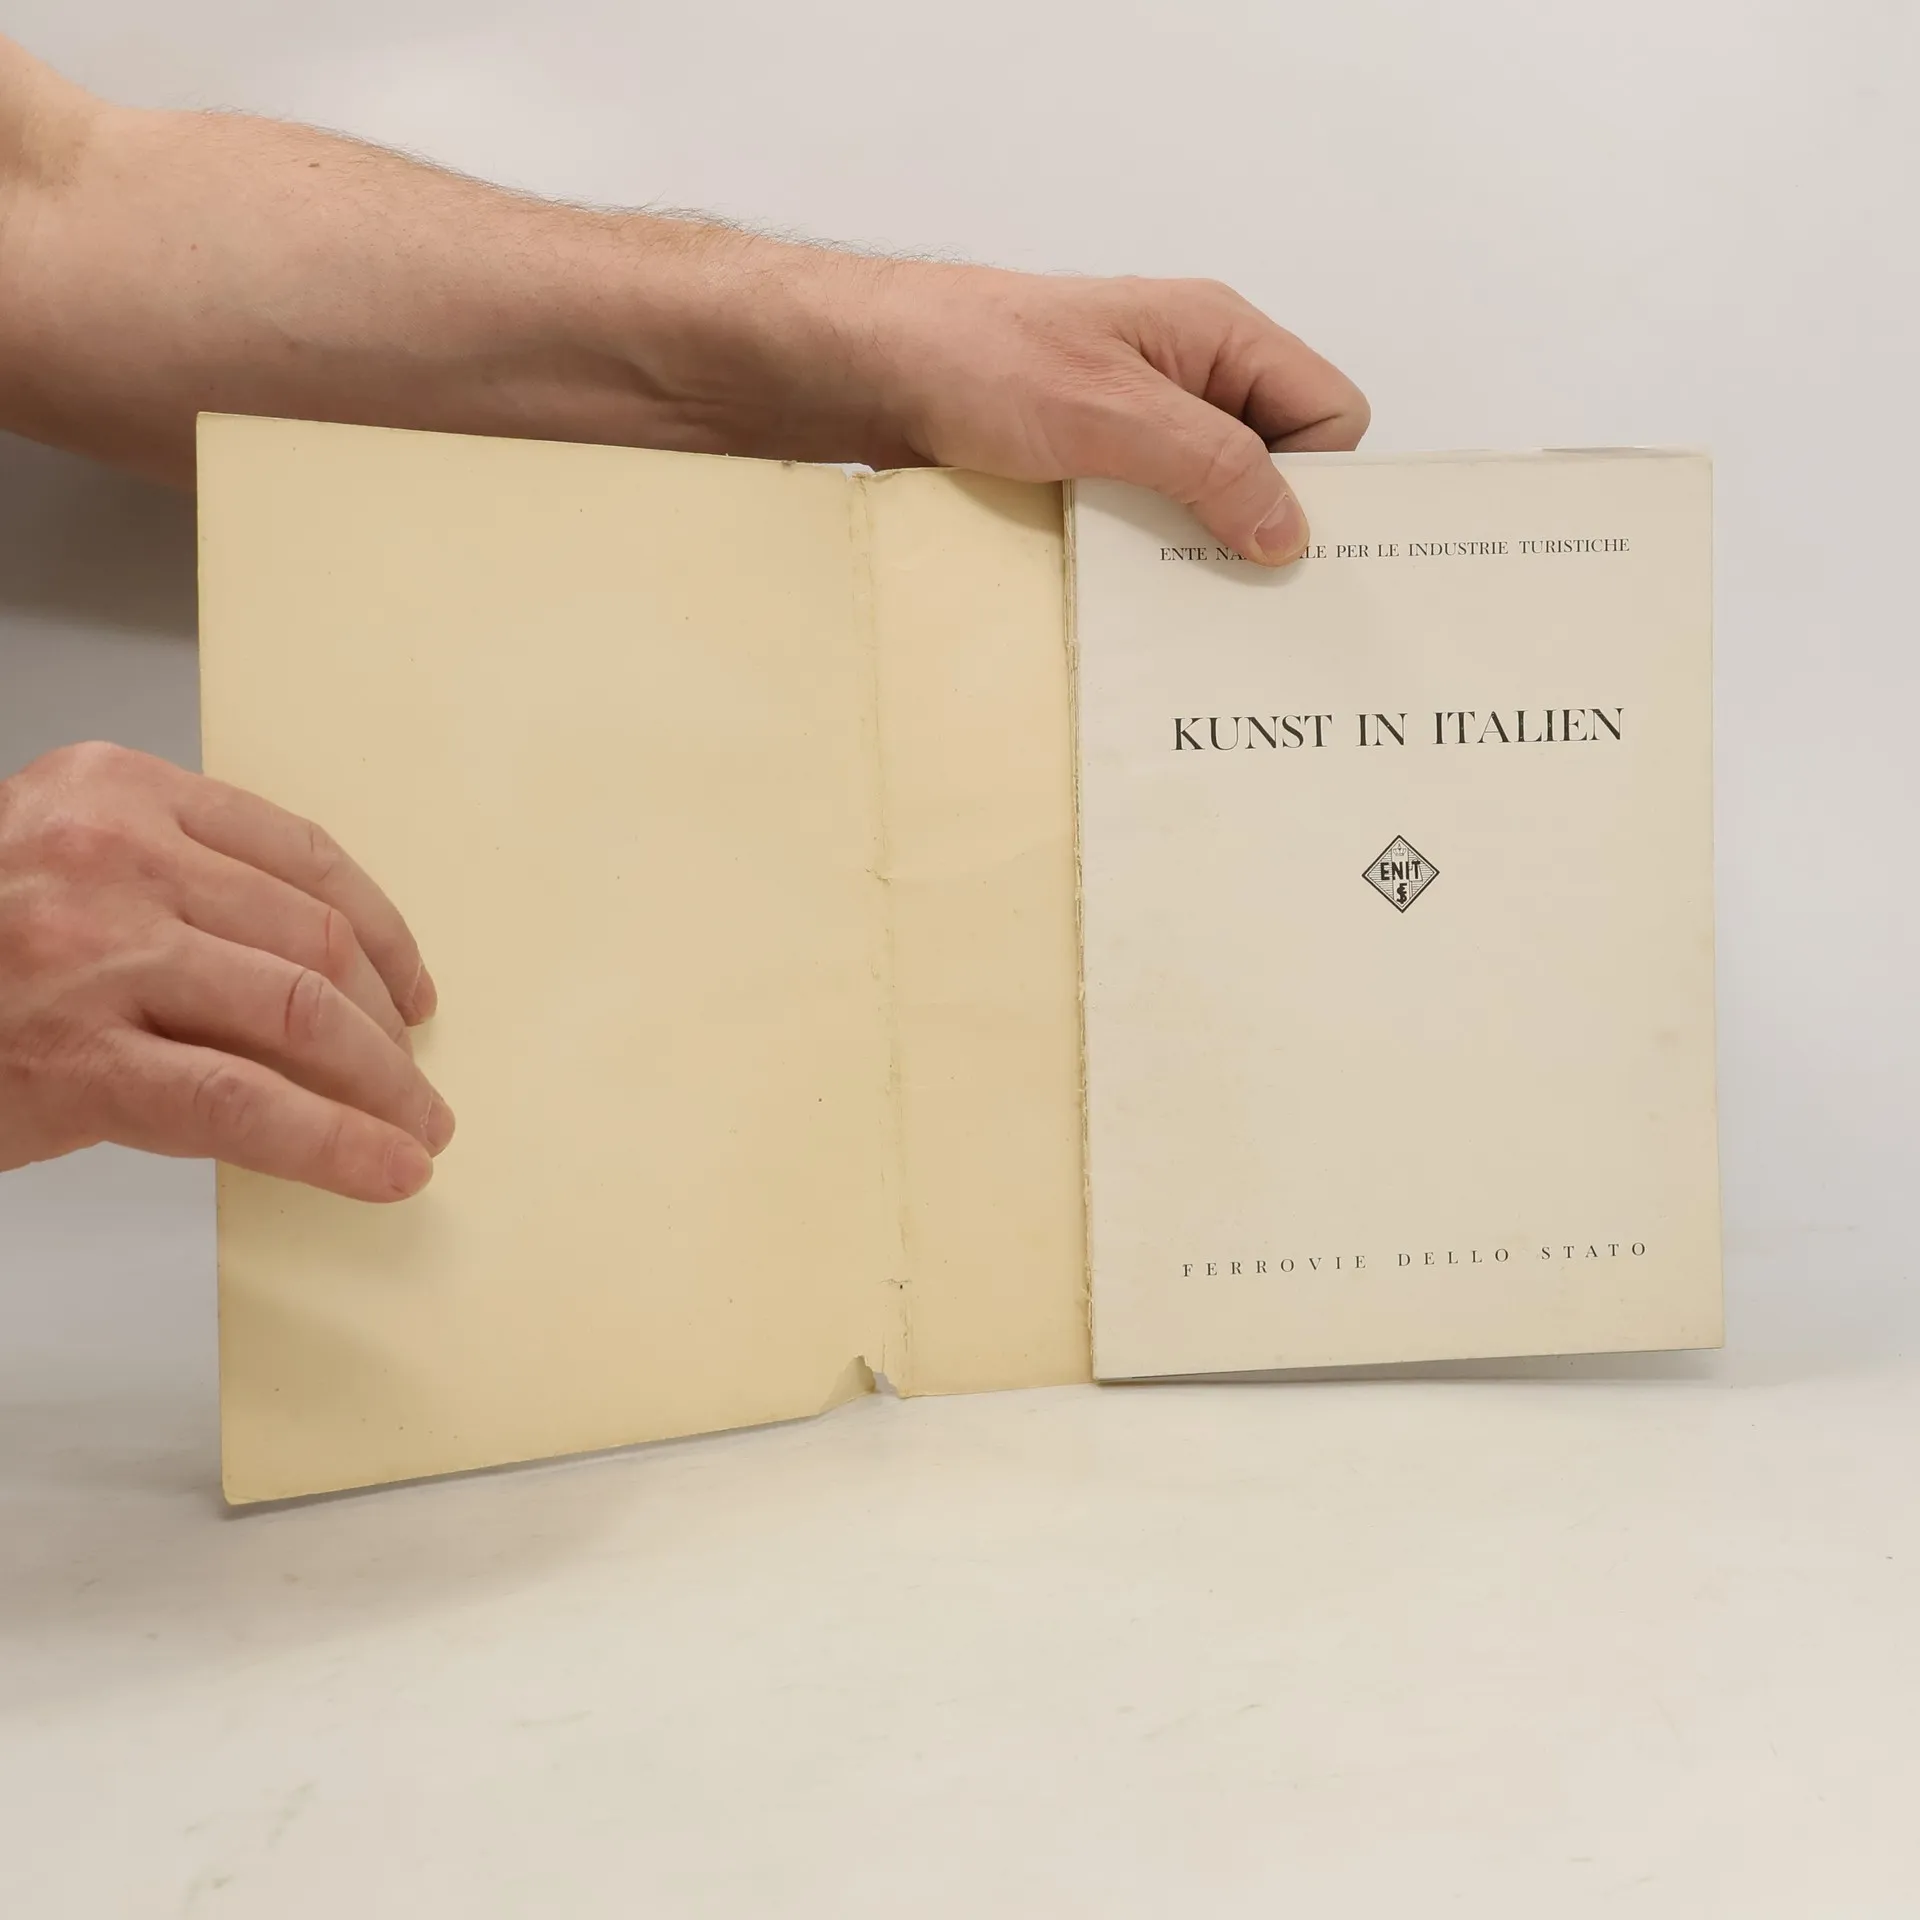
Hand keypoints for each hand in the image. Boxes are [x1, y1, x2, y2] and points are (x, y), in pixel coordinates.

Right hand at [0, 742, 450, 1200]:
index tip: (412, 983)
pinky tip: (384, 1168)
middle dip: (389, 1025)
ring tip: (415, 1131)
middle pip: (315, 940)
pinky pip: (248, 1103)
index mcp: (115, 791)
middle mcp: (113, 858)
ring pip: (304, 1017)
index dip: (382, 930)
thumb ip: (165, 881)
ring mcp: (98, 956)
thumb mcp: (49, 860)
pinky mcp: (80, 1060)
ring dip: (384, 1086)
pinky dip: (338, 1143)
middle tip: (416, 1079)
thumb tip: (309, 963)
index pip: (300, 853)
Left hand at [860, 263, 1368, 563]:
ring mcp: (1142, 425)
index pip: (1329, 412)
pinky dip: (1149, 556)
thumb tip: (1289, 533)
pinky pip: (1153, 520)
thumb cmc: (979, 359)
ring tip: (1180, 605)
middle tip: (1239, 596)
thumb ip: (1211, 464)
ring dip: (1200, 551)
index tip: (1283, 546)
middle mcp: (1192, 378)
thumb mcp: (1110, 412)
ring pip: (1213, 501)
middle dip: (1263, 526)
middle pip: (1278, 464)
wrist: (869, 371)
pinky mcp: (1096, 467)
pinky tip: (1129, 593)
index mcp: (1217, 338)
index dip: (1323, 480)